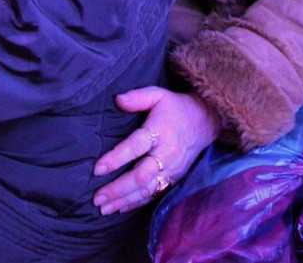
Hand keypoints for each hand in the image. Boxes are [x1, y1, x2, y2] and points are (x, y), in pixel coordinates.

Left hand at [92, 87, 220, 214]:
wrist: (205, 121)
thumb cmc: (176, 107)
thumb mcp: (159, 94)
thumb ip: (138, 97)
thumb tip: (117, 100)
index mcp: (160, 131)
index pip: (136, 146)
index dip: (116, 159)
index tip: (97, 169)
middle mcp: (167, 153)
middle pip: (141, 176)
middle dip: (118, 189)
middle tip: (97, 198)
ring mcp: (172, 169)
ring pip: (147, 189)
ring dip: (124, 200)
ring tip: (104, 208)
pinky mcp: (175, 178)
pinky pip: (155, 194)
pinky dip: (137, 203)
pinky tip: (120, 208)